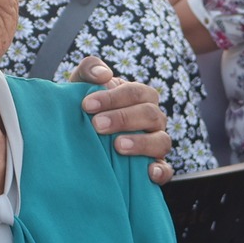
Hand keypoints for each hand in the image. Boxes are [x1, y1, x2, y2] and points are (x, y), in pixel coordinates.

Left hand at [72, 58, 174, 182]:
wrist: (76, 136)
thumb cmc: (84, 107)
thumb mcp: (81, 85)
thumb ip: (90, 70)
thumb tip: (104, 74)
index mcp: (139, 97)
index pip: (136, 93)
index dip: (114, 97)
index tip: (87, 105)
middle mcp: (152, 119)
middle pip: (150, 114)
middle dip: (123, 119)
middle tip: (97, 125)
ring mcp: (156, 143)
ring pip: (162, 141)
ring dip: (141, 143)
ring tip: (118, 146)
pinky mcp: (154, 167)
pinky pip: (166, 170)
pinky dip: (162, 171)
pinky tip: (149, 173)